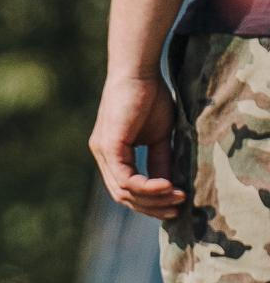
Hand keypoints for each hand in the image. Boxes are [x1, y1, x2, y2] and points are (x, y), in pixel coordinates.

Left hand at [90, 74, 186, 218]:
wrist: (140, 73)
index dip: (150, 202)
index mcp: (113, 155)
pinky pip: (125, 178)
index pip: (126, 190)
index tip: (176, 205)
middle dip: (152, 207)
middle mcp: (103, 156)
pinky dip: (147, 186)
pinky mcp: (109, 145)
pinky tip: (167, 186)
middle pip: (123, 196)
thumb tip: (170, 186)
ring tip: (178, 197)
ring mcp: (103, 151)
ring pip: (123, 191)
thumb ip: (161, 161)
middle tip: (178, 208)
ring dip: (153, 198)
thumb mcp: (159, 137)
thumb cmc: (151, 98)